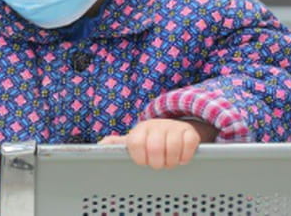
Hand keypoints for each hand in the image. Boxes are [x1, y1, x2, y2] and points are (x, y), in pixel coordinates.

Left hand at [99, 119, 216, 168]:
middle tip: (158, 164)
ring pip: (172, 147)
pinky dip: (185, 156)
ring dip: (171, 161)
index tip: (144, 162)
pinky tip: (181, 158)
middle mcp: (156, 126)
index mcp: (140, 129)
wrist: (175, 128)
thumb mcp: (135, 140)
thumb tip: (101, 146)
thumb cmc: (151, 138)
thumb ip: (118, 144)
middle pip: (155, 148)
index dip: (140, 158)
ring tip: (169, 162)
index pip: (135, 144)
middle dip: (157, 162)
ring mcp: (174, 128)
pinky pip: (189, 145)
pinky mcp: (190, 132)